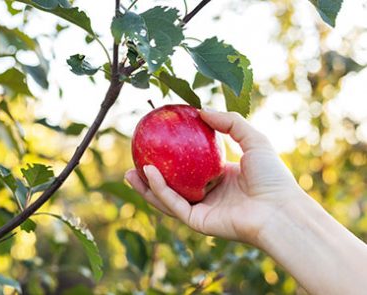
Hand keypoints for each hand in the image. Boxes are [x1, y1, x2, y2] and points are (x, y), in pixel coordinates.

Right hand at [125, 110, 303, 245]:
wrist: (281, 209)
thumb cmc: (272, 176)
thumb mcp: (253, 139)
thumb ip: (229, 122)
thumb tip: (201, 108)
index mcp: (221, 179)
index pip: (190, 169)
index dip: (173, 158)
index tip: (157, 143)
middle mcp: (209, 195)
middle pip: (173, 185)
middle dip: (151, 176)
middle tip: (135, 160)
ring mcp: (202, 210)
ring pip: (167, 198)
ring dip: (146, 186)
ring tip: (129, 171)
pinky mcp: (198, 222)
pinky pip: (174, 204)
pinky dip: (159, 190)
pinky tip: (149, 173)